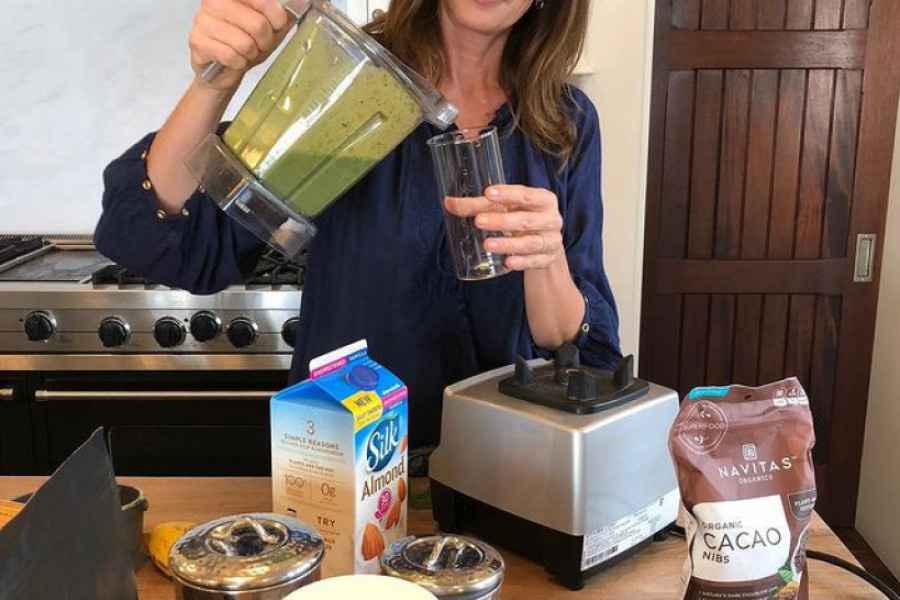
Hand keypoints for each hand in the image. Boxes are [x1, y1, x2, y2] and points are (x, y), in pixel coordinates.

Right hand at [189, 0, 294, 90]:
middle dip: (264, 41)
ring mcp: (202, 19)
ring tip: (244, 52)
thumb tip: (304, 1)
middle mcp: (213, 0)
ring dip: (250, 54)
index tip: (274, 26)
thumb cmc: (247, 45)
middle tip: (257, 45)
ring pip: (244, 42)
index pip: (264, 1)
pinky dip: (238, 63)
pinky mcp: (197, 40)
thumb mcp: (271, 29)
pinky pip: (230, 55)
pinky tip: (232, 60)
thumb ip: (284, 14)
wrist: (223, 70)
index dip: (277, 19)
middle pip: (257, 24)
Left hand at [444, 185, 563, 269]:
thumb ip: (478, 205)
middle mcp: (550, 219)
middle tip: (479, 221)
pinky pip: (534, 261)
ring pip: (529, 243)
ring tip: (487, 244)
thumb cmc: (522, 217)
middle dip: (502, 221)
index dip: (508, 194)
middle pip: (526, 220)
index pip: (526, 195)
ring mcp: (550, 240)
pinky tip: (508, 262)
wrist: (544, 242)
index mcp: (543, 200)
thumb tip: (448, 203)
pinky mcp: (546, 258)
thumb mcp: (505, 208)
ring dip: (508, 244)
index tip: (488, 193)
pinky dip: (521, 262)